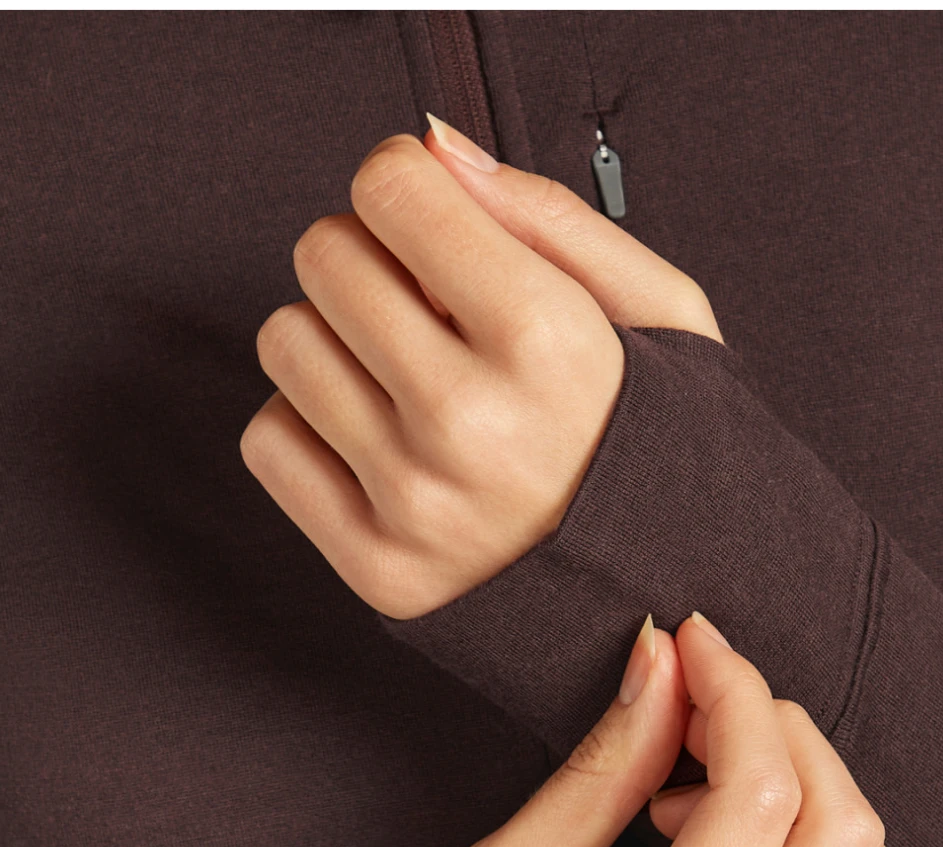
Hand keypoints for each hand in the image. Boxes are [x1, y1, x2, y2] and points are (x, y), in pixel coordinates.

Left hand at [241, 119, 719, 618]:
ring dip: (336, 342)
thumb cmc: (663, 451)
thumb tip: (428, 147)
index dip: (406, 187)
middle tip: (420, 304)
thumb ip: (545, 215)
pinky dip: (312, 427)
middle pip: (324, 259)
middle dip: (368, 258)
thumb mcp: (662, 313)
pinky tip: (380, 440)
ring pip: (285, 345)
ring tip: (407, 378)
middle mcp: (469, 426)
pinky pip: (270, 442)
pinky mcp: (377, 567)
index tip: (431, 220)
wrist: (672, 603)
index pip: (391, 190)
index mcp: (546, 344)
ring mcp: (415, 506)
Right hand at [446, 613, 890, 846]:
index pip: (759, 805)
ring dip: (801, 781)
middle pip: (840, 830)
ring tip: (691, 779)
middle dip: (783, 730)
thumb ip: (600, 769)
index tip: (694, 643)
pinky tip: (716, 832)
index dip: (737, 697)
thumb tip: (663, 661)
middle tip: (698, 699)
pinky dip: (803, 838)